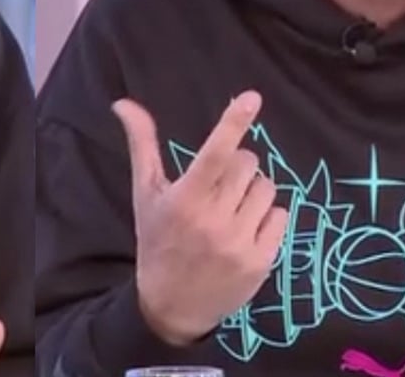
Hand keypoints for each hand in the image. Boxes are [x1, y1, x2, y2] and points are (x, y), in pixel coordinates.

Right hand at [113, 91, 287, 345]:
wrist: (171, 307)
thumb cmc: (157, 241)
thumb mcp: (145, 195)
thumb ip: (141, 146)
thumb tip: (123, 104)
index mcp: (183, 200)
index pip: (214, 154)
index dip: (233, 123)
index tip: (251, 97)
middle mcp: (213, 220)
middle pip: (247, 164)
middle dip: (237, 167)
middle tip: (218, 186)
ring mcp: (240, 243)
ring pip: (267, 188)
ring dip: (252, 192)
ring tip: (231, 210)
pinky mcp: (262, 261)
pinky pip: (280, 216)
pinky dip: (266, 217)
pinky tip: (244, 230)